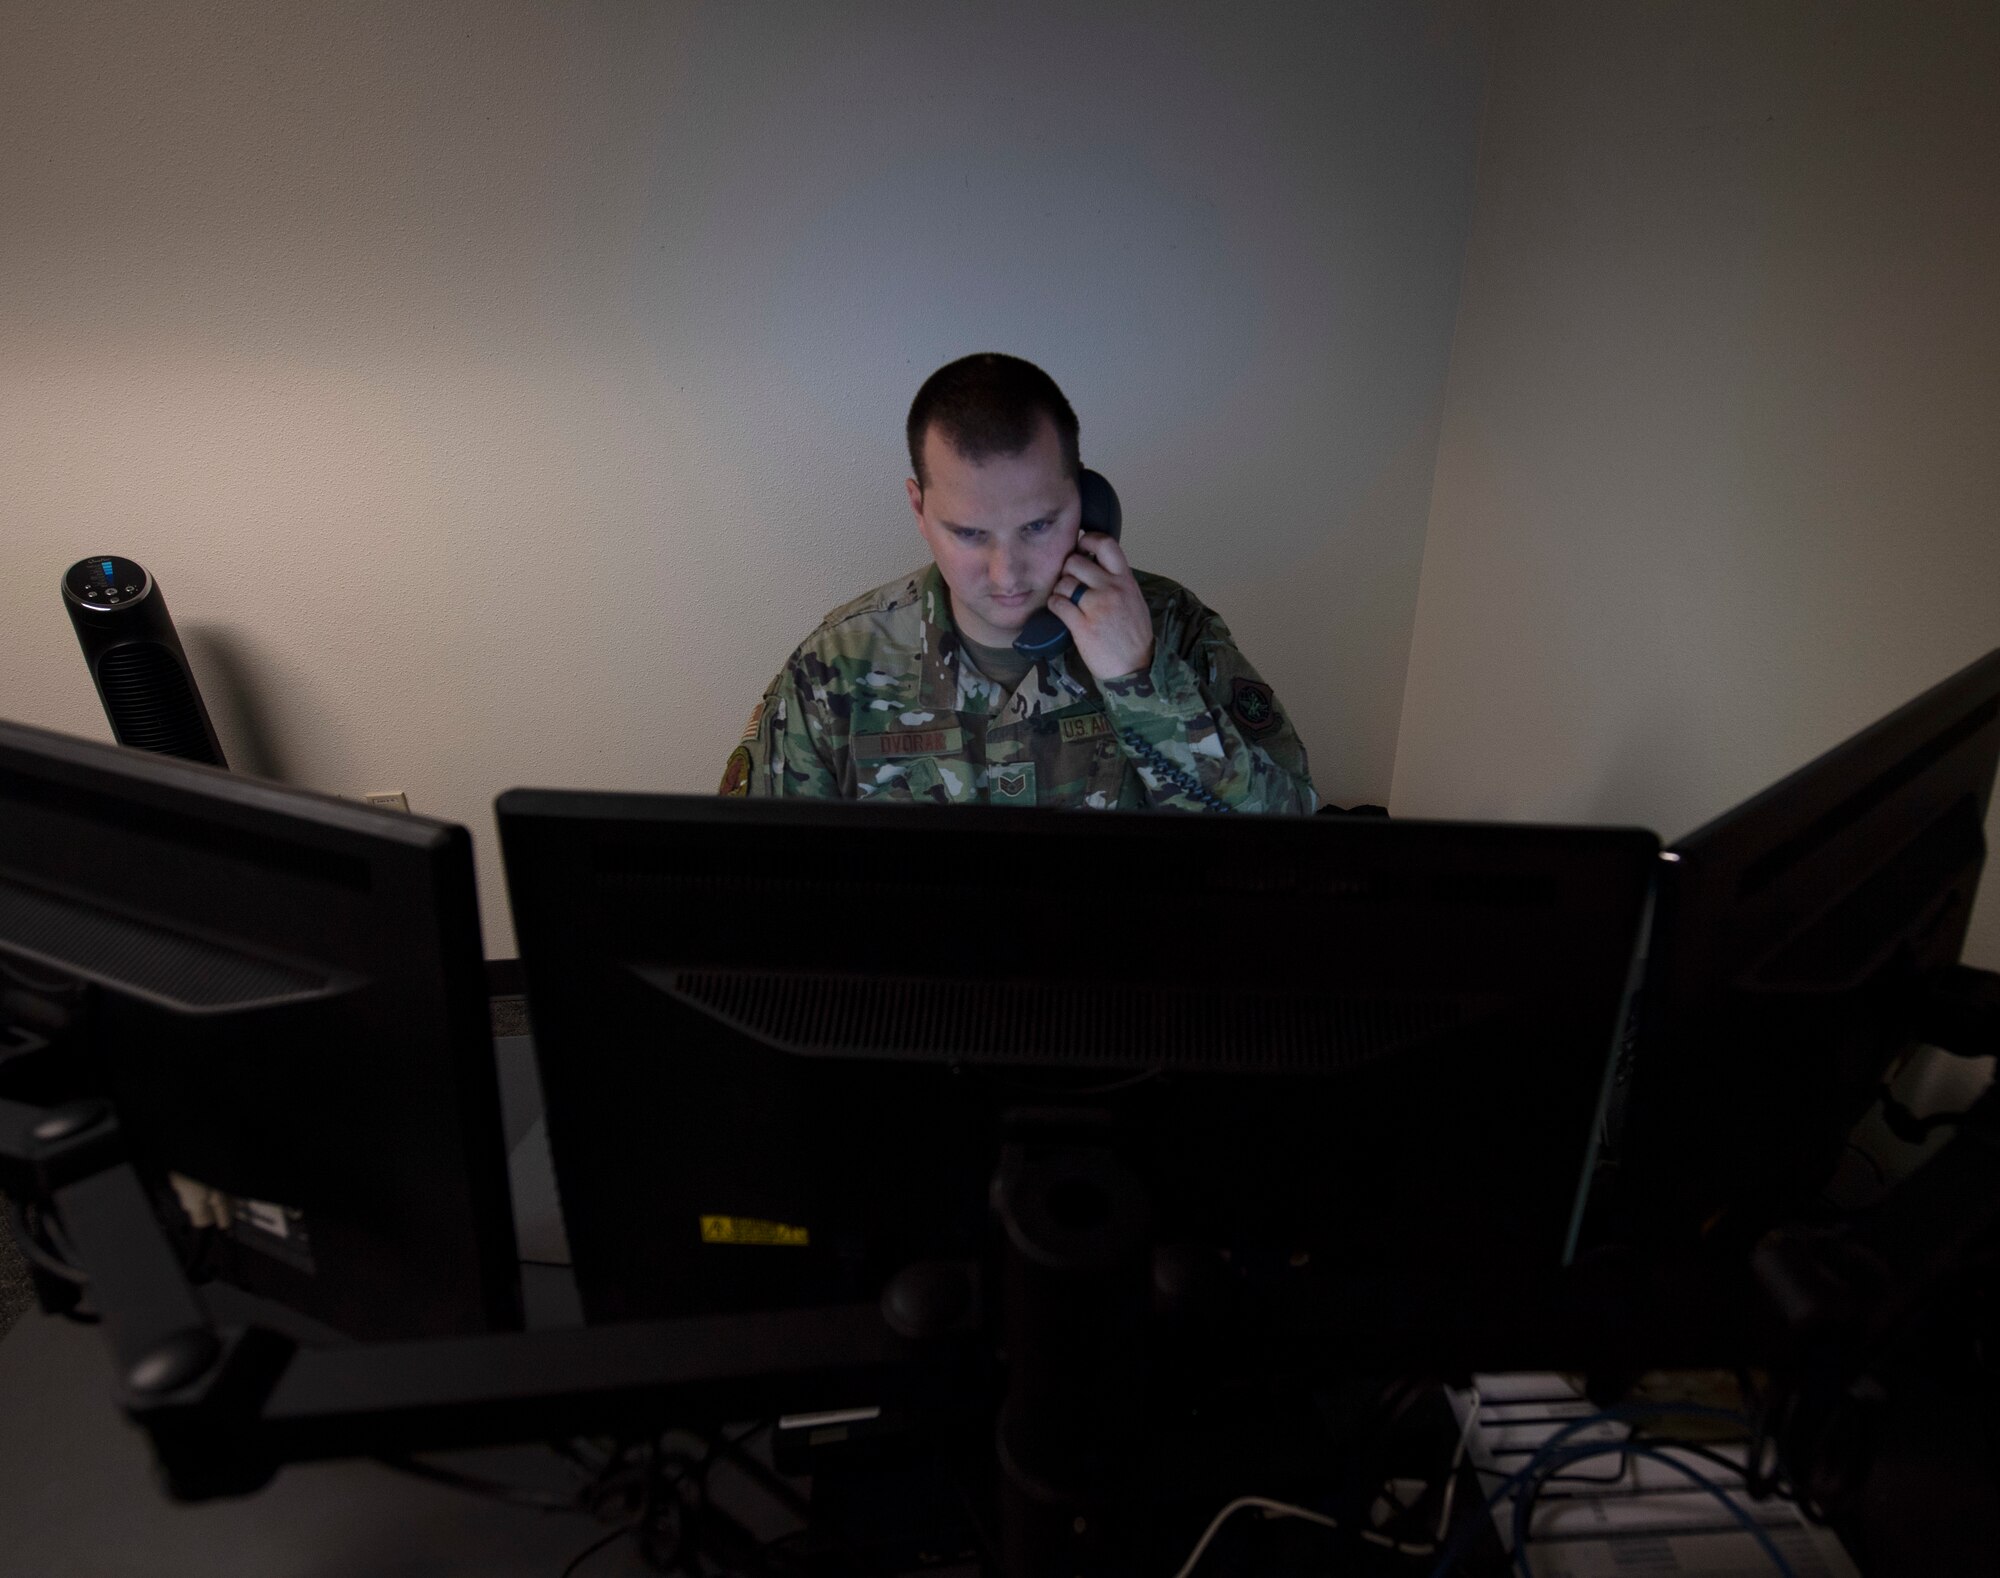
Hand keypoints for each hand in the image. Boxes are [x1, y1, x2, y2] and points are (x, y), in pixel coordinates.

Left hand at [1047, 531, 1153, 679]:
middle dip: (1067, 570)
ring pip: (1064, 582)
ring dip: (1059, 589)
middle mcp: (1112, 589)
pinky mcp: (1083, 626)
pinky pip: (1058, 604)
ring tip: (1064, 598)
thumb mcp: (1134, 600)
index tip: (1081, 547)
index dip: (1088, 540)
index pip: (1106, 544)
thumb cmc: (1133, 636)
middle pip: (1076, 561)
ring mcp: (1097, 607)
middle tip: (1069, 582)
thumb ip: (1117, 581)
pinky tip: (1060, 610)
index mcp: (1125, 580)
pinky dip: (1055, 605)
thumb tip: (1096, 564)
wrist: (1134, 668)